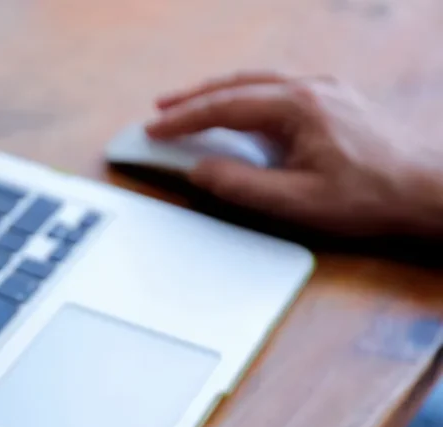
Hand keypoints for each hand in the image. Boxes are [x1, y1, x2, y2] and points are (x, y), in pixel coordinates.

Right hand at [147, 71, 442, 236]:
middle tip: (160, 110)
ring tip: (190, 105)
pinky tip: (240, 109)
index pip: (224, 107)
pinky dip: (247, 95)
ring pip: (258, 81)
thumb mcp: (294, 202)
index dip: (183, 120)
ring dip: (220, 92)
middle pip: (237, 84)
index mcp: (298, 107)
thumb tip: (199, 171)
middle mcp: (311, 89)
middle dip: (194, 97)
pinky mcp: (336, 101)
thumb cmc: (369, 197)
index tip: (153, 130)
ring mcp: (326, 91)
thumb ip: (240, 185)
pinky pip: (280, 88)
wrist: (426, 190)